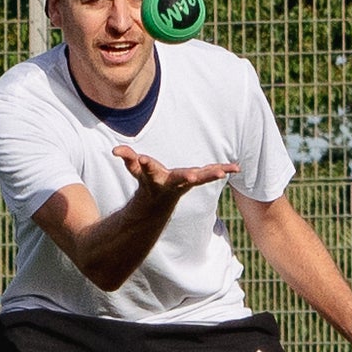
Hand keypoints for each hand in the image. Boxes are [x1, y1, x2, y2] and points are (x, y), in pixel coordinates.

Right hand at [116, 149, 234, 197]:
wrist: (160, 201)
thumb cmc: (148, 180)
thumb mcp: (135, 170)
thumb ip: (127, 158)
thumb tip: (115, 150)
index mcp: (155, 178)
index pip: (149, 169)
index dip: (144, 164)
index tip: (142, 159)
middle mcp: (172, 182)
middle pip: (180, 178)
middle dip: (185, 177)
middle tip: (191, 177)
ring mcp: (186, 181)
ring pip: (201, 177)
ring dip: (213, 174)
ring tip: (225, 171)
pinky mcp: (197, 178)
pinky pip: (211, 173)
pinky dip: (222, 170)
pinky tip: (236, 168)